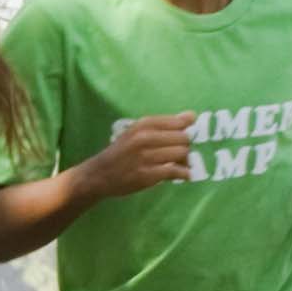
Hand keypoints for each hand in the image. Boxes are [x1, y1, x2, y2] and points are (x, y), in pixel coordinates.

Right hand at [79, 111, 194, 201]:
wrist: (99, 174)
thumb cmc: (122, 152)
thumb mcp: (137, 132)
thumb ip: (164, 125)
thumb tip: (192, 116)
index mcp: (142, 125)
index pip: (177, 122)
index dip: (187, 130)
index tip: (189, 135)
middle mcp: (144, 138)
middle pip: (182, 138)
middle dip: (186, 146)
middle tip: (181, 153)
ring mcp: (145, 157)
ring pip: (181, 154)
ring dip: (185, 161)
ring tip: (181, 164)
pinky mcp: (147, 175)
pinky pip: (175, 171)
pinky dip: (183, 173)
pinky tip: (183, 174)